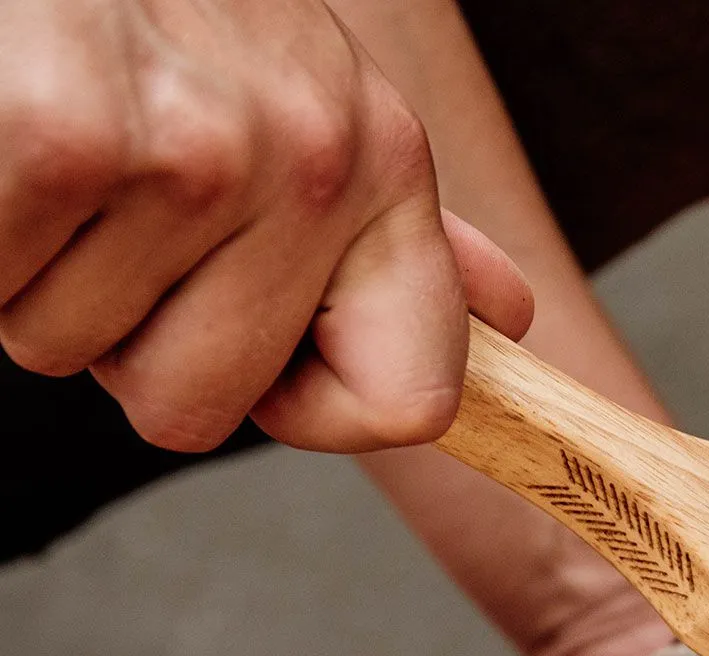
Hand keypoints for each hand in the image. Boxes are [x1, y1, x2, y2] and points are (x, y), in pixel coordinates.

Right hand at [0, 0, 530, 452]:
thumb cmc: (169, 19)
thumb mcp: (316, 110)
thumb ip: (389, 233)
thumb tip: (507, 314)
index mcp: (389, 170)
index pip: (410, 405)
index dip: (309, 412)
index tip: (258, 350)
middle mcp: (317, 161)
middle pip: (197, 410)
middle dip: (129, 340)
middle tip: (117, 214)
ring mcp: (197, 151)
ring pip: (74, 353)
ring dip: (45, 276)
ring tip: (65, 151)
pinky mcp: (63, 134)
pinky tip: (11, 139)